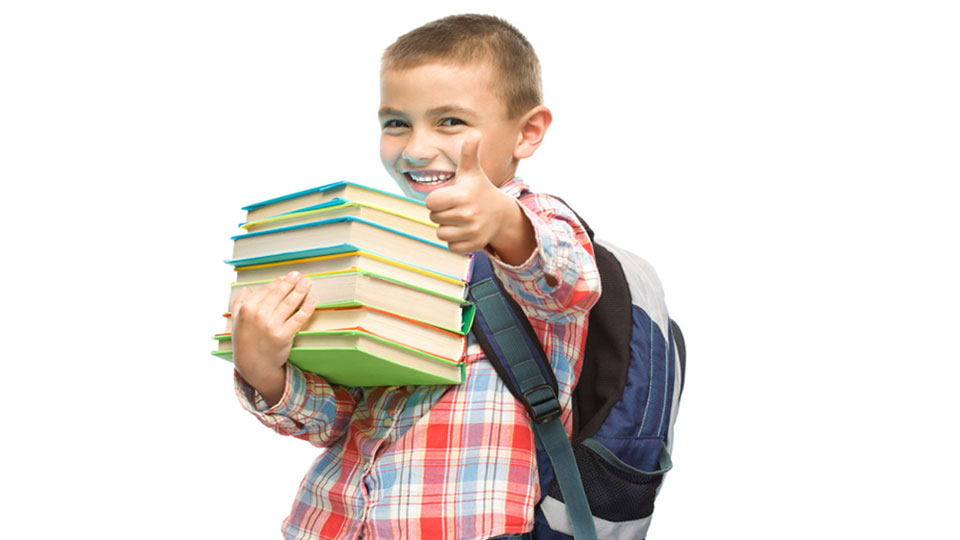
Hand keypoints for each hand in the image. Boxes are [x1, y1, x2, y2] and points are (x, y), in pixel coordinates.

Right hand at [230, 271, 316, 404]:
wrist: (253, 367)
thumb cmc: (245, 342)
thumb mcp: (236, 321)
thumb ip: (239, 303)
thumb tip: (249, 288)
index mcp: (247, 309)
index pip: (266, 290)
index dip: (277, 283)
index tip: (285, 278)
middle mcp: (258, 315)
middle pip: (279, 293)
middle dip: (291, 282)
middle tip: (298, 275)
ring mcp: (272, 325)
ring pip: (290, 302)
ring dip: (300, 289)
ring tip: (307, 282)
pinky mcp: (284, 335)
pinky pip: (299, 318)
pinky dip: (307, 307)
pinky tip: (313, 300)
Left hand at [425, 132, 512, 253]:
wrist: (501, 214)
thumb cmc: (479, 189)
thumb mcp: (472, 171)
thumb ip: (468, 153)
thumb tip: (474, 133)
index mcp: (462, 195)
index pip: (430, 202)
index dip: (437, 199)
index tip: (449, 196)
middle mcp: (468, 214)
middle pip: (434, 218)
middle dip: (442, 212)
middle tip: (457, 207)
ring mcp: (472, 231)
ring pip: (441, 233)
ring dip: (447, 227)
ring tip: (460, 219)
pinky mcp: (474, 245)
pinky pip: (451, 246)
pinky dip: (456, 240)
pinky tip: (465, 230)